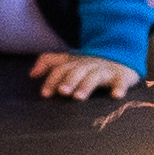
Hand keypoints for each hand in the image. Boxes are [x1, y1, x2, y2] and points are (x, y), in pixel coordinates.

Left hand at [27, 50, 142, 102]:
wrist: (122, 57)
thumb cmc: (90, 65)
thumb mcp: (70, 61)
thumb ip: (49, 63)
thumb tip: (31, 74)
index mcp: (75, 63)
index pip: (61, 69)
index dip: (52, 80)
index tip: (45, 94)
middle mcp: (89, 66)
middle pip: (77, 71)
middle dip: (69, 81)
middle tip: (62, 91)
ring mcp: (105, 70)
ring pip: (95, 77)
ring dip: (86, 86)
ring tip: (78, 97)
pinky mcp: (121, 76)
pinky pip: (120, 81)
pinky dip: (119, 87)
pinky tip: (116, 95)